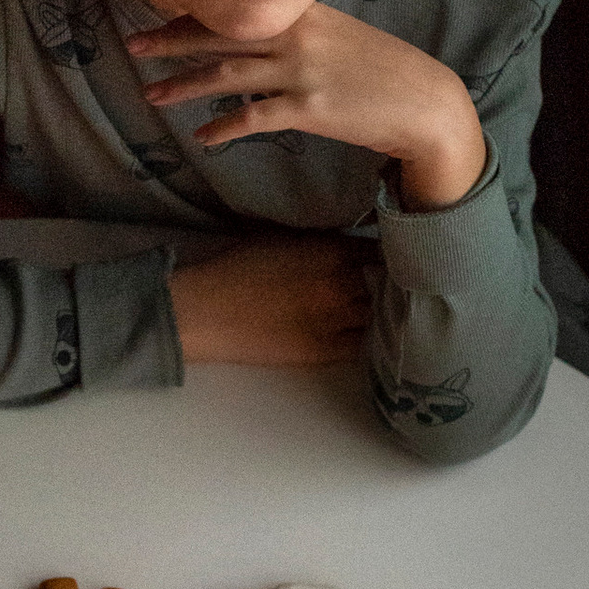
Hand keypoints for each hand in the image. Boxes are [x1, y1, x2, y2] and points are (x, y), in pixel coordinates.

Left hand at [129, 4, 486, 207]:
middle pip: (220, 35)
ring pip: (227, 75)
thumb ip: (302, 35)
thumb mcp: (341, 39)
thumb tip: (264, 43)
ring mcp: (301, 72)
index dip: (192, 17)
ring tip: (151, 96)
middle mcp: (296, 37)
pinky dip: (225, 127)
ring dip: (185, 86)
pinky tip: (202, 138)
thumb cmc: (383, 73)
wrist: (424, 102)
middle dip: (171, 40)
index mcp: (303, 15)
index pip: (235, 11)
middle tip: (132, 46)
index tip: (158, 22)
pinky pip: (254, 117)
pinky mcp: (309, 108)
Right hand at [170, 232, 370, 365]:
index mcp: (332, 251)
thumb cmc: (237, 267)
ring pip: (374, 315)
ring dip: (371, 310)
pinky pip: (360, 345)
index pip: (379, 251)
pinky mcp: (324, 351)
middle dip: (378, 282)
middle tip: (373, 283)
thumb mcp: (282, 237)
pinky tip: (355, 331)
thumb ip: (321, 240)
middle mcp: (342, 285)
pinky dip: (362, 336)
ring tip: (363, 308)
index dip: (382, 253)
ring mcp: (336, 321)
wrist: (206, 311)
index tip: (380, 256)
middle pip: (382, 284)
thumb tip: (348, 244)